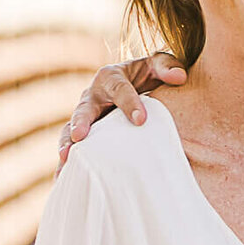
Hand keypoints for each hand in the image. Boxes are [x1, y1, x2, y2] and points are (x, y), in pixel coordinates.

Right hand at [57, 51, 186, 166]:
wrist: (134, 85)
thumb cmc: (147, 76)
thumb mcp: (157, 66)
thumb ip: (167, 67)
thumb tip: (179, 77)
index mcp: (111, 77)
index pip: (120, 89)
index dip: (130, 103)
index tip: (141, 120)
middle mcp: (92, 96)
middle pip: (84, 109)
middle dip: (81, 122)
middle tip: (79, 136)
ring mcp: (86, 117)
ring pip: (70, 129)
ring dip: (67, 143)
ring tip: (66, 158)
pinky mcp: (84, 135)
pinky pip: (72, 147)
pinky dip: (67, 162)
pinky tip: (64, 178)